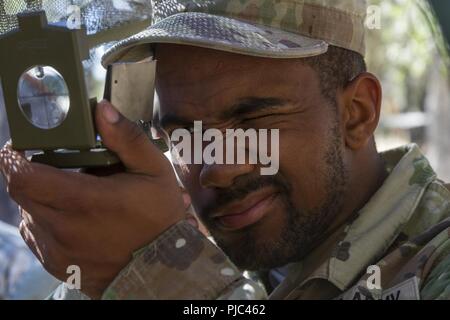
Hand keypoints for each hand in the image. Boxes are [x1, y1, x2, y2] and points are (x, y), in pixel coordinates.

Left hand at [0, 101, 185, 298]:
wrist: (163, 268)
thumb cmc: (160, 218)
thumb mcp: (154, 171)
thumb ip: (126, 138)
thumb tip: (101, 109)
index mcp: (84, 200)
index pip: (22, 175)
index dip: (13, 155)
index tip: (22, 145)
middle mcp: (63, 228)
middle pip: (19, 192)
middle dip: (27, 172)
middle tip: (50, 164)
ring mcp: (58, 250)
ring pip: (27, 214)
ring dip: (39, 197)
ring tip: (68, 193)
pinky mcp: (59, 265)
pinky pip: (35, 236)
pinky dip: (44, 220)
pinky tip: (70, 217)